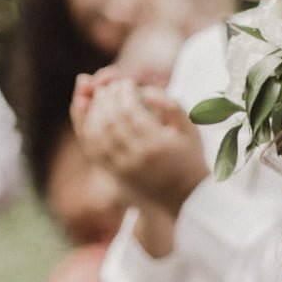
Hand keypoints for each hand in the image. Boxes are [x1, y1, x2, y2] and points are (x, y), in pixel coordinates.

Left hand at [75, 78, 208, 214]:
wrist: (187, 198)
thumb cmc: (189, 158)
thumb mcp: (190, 129)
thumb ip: (171, 105)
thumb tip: (145, 90)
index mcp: (156, 144)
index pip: (129, 109)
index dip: (124, 91)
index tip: (127, 83)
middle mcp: (137, 157)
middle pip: (110, 119)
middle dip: (107, 97)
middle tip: (111, 87)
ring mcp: (124, 168)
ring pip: (98, 133)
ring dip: (96, 110)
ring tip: (102, 98)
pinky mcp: (116, 175)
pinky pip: (94, 149)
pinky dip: (90, 129)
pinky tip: (95, 116)